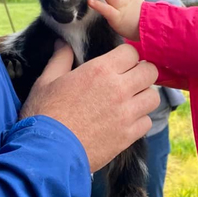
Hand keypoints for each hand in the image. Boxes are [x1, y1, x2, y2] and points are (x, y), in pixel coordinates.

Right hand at [21, 42, 158, 171]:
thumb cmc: (44, 115)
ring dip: (143, 96)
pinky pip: (147, 122)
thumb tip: (63, 43)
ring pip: (153, 97)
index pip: (132, 52)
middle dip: (141, 73)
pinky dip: (140, 120)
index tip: (118, 63)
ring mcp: (126, 114)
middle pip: (150, 72)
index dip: (125, 56)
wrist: (47, 153)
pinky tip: (125, 121)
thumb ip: (60, 59)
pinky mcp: (128, 136)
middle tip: (128, 79)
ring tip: (130, 100)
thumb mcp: (46, 81)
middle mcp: (119, 89)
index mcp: (100, 70)